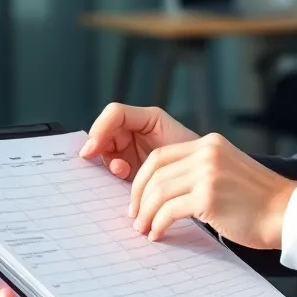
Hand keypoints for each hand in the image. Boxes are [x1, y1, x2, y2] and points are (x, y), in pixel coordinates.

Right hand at [80, 103, 197, 180]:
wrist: (205, 181)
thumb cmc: (193, 157)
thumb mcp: (169, 146)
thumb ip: (141, 143)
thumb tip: (105, 148)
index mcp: (147, 119)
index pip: (114, 114)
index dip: (100, 129)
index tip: (91, 150)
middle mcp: (136, 131)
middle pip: (104, 132)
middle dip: (101, 147)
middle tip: (111, 163)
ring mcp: (132, 149)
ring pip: (105, 151)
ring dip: (108, 161)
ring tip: (122, 171)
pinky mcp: (132, 168)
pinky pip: (112, 168)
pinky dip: (112, 172)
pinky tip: (124, 176)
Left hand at [129, 133, 296, 249]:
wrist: (287, 213)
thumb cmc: (257, 201)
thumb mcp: (226, 171)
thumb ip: (199, 170)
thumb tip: (162, 190)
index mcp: (209, 144)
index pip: (161, 155)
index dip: (142, 179)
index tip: (137, 199)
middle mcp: (207, 152)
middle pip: (155, 170)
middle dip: (138, 196)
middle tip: (135, 216)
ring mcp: (208, 173)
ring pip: (158, 191)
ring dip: (146, 213)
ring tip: (144, 229)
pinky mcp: (209, 196)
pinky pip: (169, 210)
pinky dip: (158, 224)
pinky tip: (158, 234)